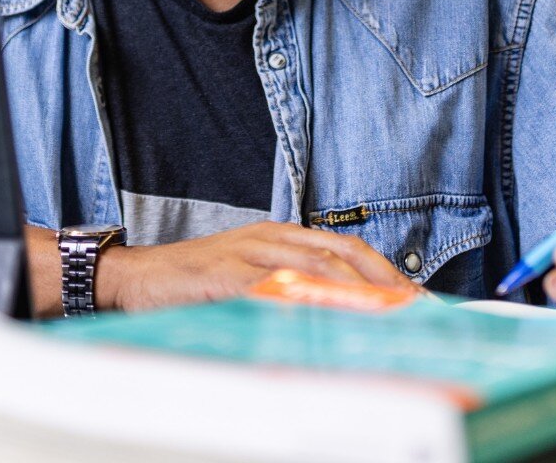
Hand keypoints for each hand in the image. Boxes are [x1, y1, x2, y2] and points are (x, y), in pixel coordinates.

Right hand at [98, 221, 420, 310]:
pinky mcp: (226, 275)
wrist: (139, 277)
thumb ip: (289, 288)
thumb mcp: (248, 279)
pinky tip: (328, 319)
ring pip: (314, 265)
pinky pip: (273, 288)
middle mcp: (269, 238)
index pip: (344, 246)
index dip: (383, 270)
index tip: (416, 298)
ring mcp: (248, 253)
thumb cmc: (195, 283)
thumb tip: (340, 317)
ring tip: (388, 315)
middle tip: (416, 310)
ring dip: (356, 290)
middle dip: (383, 280)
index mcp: (278, 236)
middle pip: (339, 252)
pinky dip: (305, 302)